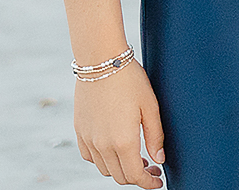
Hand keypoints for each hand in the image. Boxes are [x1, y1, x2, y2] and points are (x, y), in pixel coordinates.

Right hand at [74, 61, 164, 186]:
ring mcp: (88, 139)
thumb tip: (159, 160)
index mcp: (123, 140)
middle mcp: (103, 145)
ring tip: (136, 157)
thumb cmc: (130, 80)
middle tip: (152, 167)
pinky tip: (116, 149)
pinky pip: (90, 157)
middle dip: (137, 177)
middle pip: (120, 176)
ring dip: (121, 169)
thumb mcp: (150, 106)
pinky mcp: (80, 131)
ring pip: (105, 169)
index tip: (158, 181)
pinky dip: (104, 160)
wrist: (101, 61)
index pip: (135, 176)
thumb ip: (155, 137)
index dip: (148, 183)